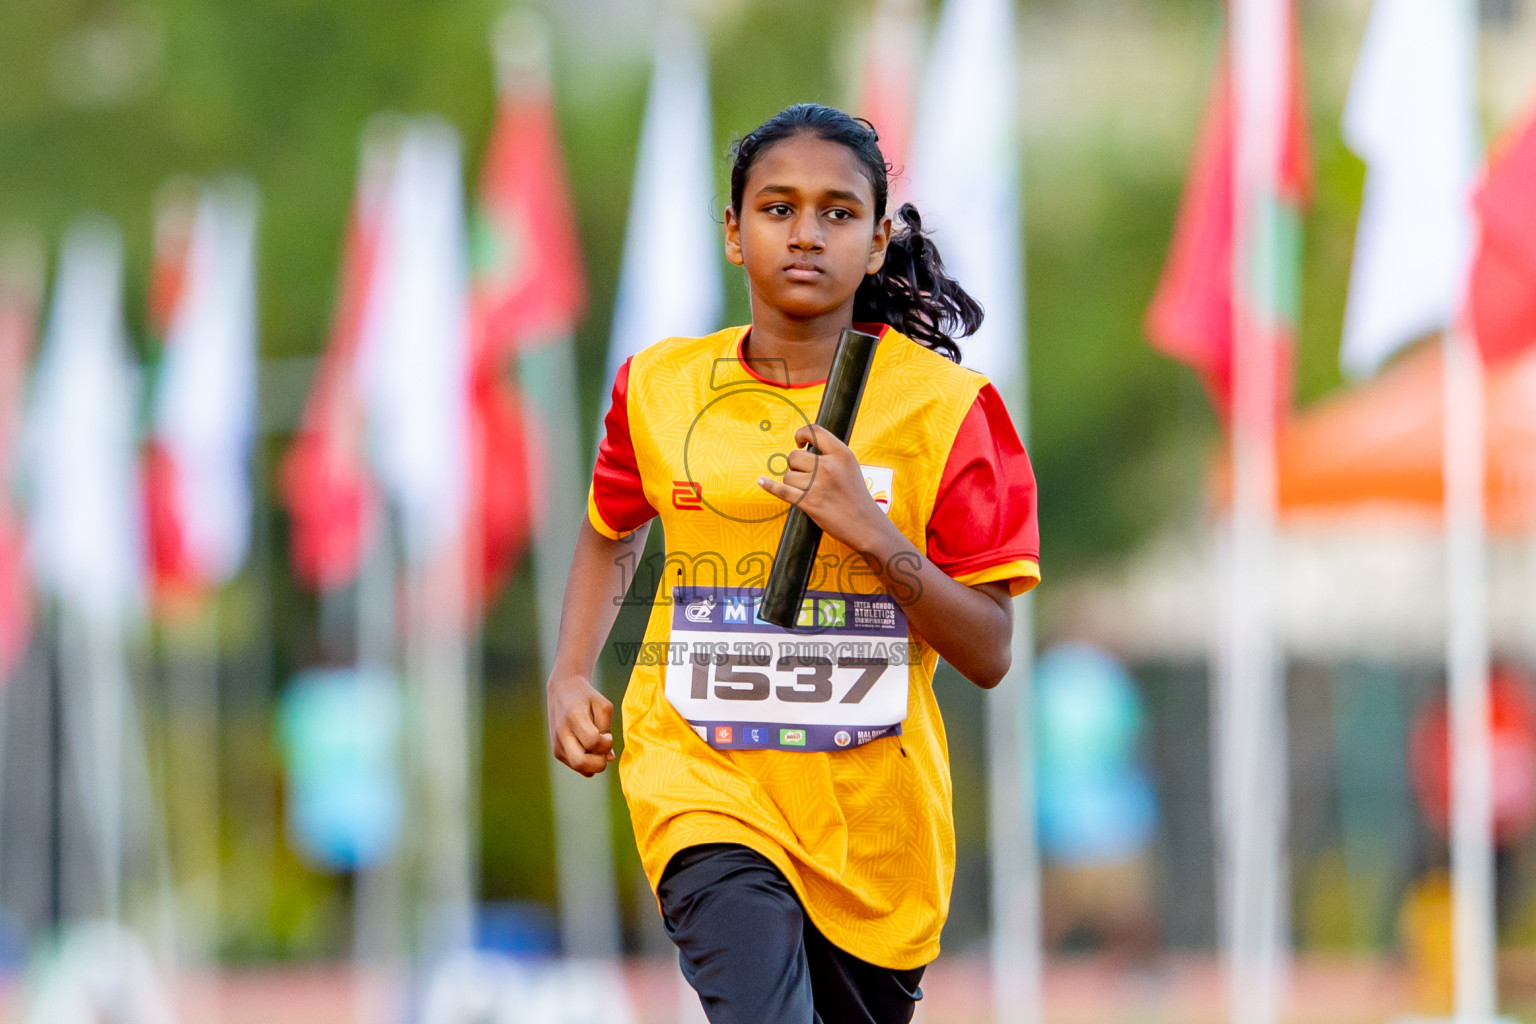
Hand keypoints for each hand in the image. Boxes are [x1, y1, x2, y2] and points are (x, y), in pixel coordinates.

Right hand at [546, 674, 615, 776]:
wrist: (562, 692)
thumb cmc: (588, 698)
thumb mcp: (603, 706)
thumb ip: (607, 730)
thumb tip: (609, 758)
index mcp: (574, 717)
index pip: (592, 742)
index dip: (606, 742)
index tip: (607, 735)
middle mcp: (562, 733)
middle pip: (581, 762)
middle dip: (599, 761)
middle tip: (603, 748)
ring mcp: (557, 745)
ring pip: (579, 768)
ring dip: (594, 763)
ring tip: (597, 747)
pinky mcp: (556, 752)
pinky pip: (577, 767)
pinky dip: (588, 763)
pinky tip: (589, 748)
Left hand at [757, 424, 892, 551]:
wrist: (866, 525)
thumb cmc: (856, 496)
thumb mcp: (850, 467)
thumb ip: (831, 454)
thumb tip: (804, 447)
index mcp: (841, 454)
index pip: (814, 431)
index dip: (801, 434)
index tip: (799, 442)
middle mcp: (829, 466)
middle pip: (794, 456)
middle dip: (795, 466)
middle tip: (806, 477)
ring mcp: (818, 485)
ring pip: (788, 475)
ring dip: (792, 482)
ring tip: (807, 491)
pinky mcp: (808, 502)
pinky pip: (781, 490)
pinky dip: (769, 486)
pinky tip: (761, 481)